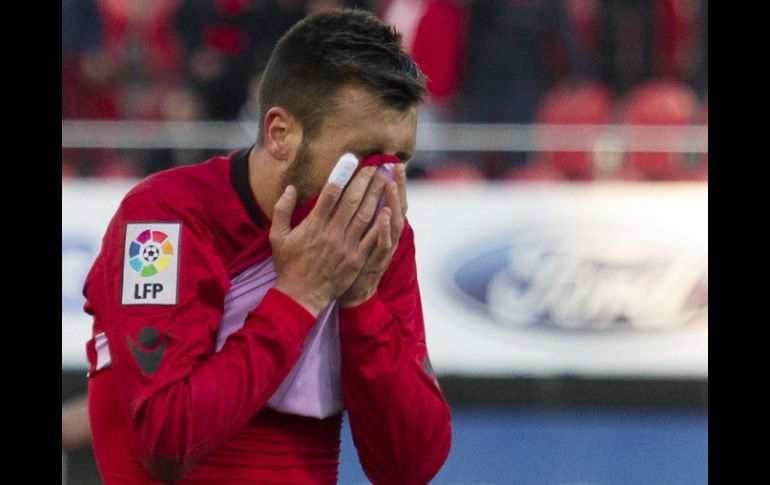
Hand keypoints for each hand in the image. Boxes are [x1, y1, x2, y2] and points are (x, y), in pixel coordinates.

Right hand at [269, 166, 388, 316]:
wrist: (300, 296)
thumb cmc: (288, 265)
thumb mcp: (277, 237)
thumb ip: (282, 210)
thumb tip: (290, 187)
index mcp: (313, 225)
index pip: (330, 193)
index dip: (342, 174)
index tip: (351, 159)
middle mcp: (331, 233)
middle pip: (352, 200)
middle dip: (365, 180)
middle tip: (375, 164)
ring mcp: (346, 246)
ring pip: (365, 215)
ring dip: (377, 195)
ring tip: (385, 178)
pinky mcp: (356, 259)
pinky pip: (372, 237)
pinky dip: (382, 222)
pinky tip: (390, 207)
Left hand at [339, 163, 407, 306]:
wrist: (352, 293)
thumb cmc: (352, 263)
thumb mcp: (360, 238)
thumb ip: (361, 216)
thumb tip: (358, 193)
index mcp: (381, 227)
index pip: (390, 200)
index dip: (394, 183)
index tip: (392, 163)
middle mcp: (387, 235)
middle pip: (396, 206)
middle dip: (398, 186)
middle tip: (396, 165)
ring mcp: (383, 248)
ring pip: (393, 222)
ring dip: (392, 202)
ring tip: (390, 183)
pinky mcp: (376, 261)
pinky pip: (383, 244)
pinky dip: (385, 229)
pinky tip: (383, 214)